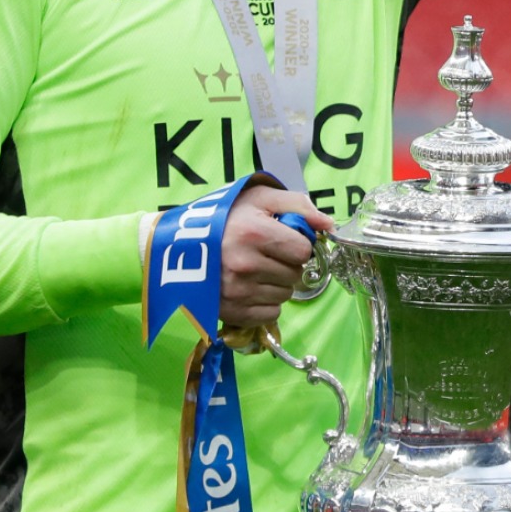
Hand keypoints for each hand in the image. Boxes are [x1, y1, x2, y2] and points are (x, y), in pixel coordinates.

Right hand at [219, 183, 333, 326]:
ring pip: (285, 295)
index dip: (298, 244)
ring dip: (278, 283)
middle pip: (296, 274)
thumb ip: (298, 206)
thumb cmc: (226, 218)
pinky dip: (267, 302)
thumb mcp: (260, 198)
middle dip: (288, 264)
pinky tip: (251, 286)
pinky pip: (271, 313)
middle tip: (267, 254)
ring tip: (256, 268)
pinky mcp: (232, 312)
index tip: (284, 240)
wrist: (181, 245)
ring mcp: (237, 291)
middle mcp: (245, 265)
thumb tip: (329, 226)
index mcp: (253, 233)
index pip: (303, 250)